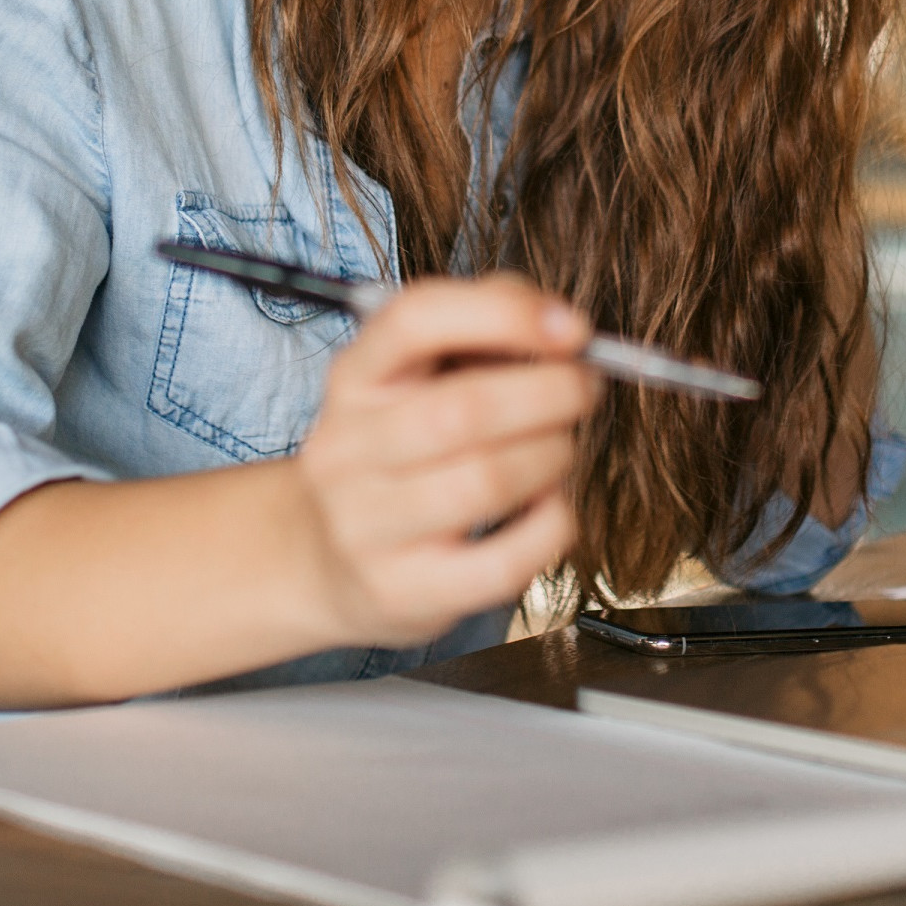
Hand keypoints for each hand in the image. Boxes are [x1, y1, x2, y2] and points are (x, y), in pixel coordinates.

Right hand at [287, 273, 600, 647]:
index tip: (572, 329)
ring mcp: (366, 526)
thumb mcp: (416, 375)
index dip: (503, 314)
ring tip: (559, 447)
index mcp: (355, 377)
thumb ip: (486, 326)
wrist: (321, 559)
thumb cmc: (399, 449)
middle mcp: (347, 448)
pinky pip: (505, 560)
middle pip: (464, 407)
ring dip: (554, 455)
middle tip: (584, 388)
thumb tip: (561, 326)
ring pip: (490, 480)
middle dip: (553, 392)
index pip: (414, 321)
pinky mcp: (401, 591)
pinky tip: (548, 506)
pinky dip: (552, 524)